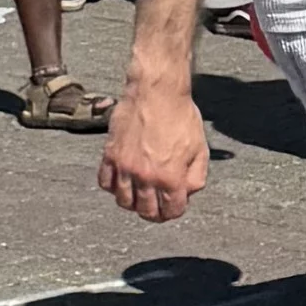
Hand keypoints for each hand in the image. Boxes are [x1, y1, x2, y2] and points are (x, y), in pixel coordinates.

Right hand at [99, 79, 211, 223]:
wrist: (157, 92)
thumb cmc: (181, 117)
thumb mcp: (200, 148)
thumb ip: (196, 176)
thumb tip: (187, 193)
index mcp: (171, 177)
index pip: (171, 211)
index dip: (175, 212)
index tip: (174, 208)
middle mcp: (146, 176)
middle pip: (146, 211)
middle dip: (155, 213)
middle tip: (158, 207)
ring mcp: (125, 167)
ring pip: (123, 201)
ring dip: (133, 203)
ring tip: (140, 196)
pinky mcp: (110, 155)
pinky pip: (105, 183)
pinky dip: (113, 187)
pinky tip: (123, 182)